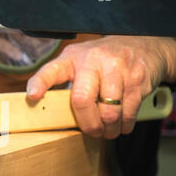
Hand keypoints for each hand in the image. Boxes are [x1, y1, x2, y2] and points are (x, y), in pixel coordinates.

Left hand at [26, 36, 175, 138]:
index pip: (51, 71)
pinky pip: (129, 112)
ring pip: (109, 111)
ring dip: (109, 128)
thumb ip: (63, 83)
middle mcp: (92, 60)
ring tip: (108, 130)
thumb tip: (47, 112)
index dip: (40, 84)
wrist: (142, 44)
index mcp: (71, 58)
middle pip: (82, 100)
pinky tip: (122, 123)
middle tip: (92, 131)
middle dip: (88, 124)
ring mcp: (117, 68)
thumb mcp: (77, 63)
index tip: (33, 96)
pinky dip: (125, 124)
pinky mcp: (137, 78)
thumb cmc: (101, 60)